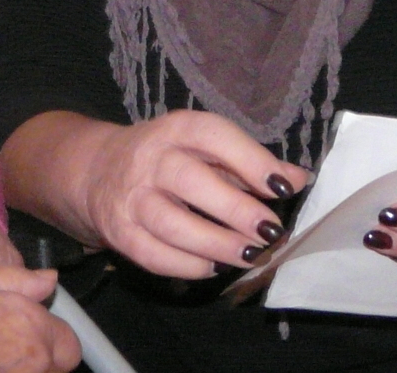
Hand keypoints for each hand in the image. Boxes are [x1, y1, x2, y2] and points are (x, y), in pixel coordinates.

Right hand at [0, 267, 81, 372]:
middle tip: (11, 350)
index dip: (53, 341)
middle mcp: (31, 363)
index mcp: (33, 329)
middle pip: (56, 369)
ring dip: (21, 368)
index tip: (38, 340)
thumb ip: (21, 282)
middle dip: (42, 360)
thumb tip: (49, 280)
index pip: (70, 347)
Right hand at [12, 110, 311, 280]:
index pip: (212, 136)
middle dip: (235, 209)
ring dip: (216, 243)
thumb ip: (250, 162)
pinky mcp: (119, 232)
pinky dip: (187, 265)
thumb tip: (298, 179)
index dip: (249, 159)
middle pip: (189, 181)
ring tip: (250, 255)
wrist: (97, 171)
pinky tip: (215, 266)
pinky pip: (153, 255)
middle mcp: (149, 159)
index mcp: (176, 129)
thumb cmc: (168, 158)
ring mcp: (131, 197)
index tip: (282, 187)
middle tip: (270, 231)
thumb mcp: (205, 148)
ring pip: (171, 224)